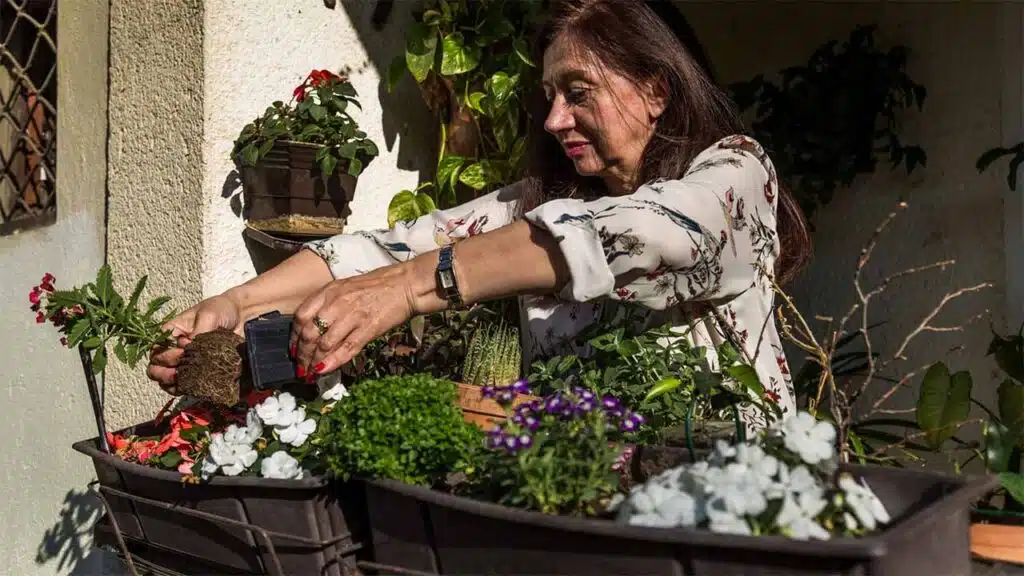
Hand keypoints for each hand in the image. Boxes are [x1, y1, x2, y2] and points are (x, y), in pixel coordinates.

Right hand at [146, 293, 243, 393]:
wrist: (241, 316)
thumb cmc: (221, 310)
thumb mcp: (209, 315)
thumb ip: (198, 331)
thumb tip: (189, 348)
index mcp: (171, 334)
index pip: (156, 349)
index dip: (164, 356)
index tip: (182, 353)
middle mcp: (174, 349)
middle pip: (155, 368)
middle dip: (163, 373)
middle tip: (179, 371)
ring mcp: (185, 363)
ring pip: (165, 380)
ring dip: (170, 383)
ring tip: (183, 381)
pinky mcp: (198, 373)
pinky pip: (182, 386)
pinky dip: (181, 389)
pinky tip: (189, 388)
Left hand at [290, 264, 415, 380]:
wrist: (406, 285)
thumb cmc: (377, 286)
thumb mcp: (346, 287)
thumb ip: (328, 304)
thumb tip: (314, 327)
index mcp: (329, 291)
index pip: (301, 316)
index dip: (294, 337)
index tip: (294, 350)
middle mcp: (337, 303)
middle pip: (309, 334)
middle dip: (302, 355)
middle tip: (301, 367)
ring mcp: (352, 316)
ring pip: (324, 345)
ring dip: (315, 362)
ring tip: (312, 373)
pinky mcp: (368, 329)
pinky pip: (346, 349)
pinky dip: (333, 362)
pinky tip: (325, 370)